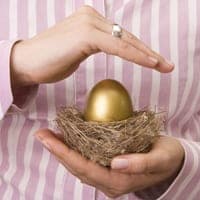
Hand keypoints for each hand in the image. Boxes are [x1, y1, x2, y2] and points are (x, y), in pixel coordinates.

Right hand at [11, 6, 173, 88]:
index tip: (155, 63)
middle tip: (167, 65)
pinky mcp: (86, 35)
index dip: (140, 51)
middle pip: (128, 38)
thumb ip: (93, 46)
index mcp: (91, 23)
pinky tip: (149, 63)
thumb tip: (105, 47)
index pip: (122, 38)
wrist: (28, 62)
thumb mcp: (78, 52)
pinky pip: (116, 46)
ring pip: (126, 41)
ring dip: (147, 54)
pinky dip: (134, 55)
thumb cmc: (51, 61)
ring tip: (163, 66)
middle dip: (149, 53)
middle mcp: (92, 18)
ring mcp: (89, 24)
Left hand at [35, 129, 183, 197]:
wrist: (172, 161)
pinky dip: (74, 149)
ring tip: (49, 135)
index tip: (47, 139)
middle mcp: (109, 181)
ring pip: (79, 164)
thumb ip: (140, 163)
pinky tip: (67, 139)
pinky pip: (86, 159)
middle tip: (41, 134)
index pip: (85, 168)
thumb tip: (116, 163)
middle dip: (57, 151)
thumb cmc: (167, 158)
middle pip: (77, 167)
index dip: (64, 153)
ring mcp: (108, 176)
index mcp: (120, 181)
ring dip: (63, 150)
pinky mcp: (109, 167)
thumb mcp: (160, 159)